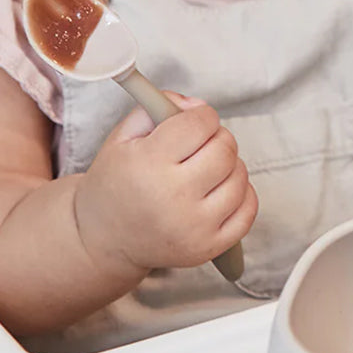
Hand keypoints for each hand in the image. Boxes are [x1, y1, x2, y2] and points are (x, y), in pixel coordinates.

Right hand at [74, 94, 257, 273]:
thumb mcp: (122, 137)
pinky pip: (248, 210)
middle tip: (201, 145)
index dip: (201, 115)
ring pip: (240, 178)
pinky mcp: (208, 248)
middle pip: (224, 149)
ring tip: (207, 169)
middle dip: (218, 138)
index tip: (195, 120)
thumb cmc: (116, 183)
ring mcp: (193, 227)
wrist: (103, 239)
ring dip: (230, 166)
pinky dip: (242, 194)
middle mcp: (172, 198)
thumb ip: (157, 107)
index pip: (199, 123)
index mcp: (147, 164)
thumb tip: (196, 105)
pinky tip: (220, 190)